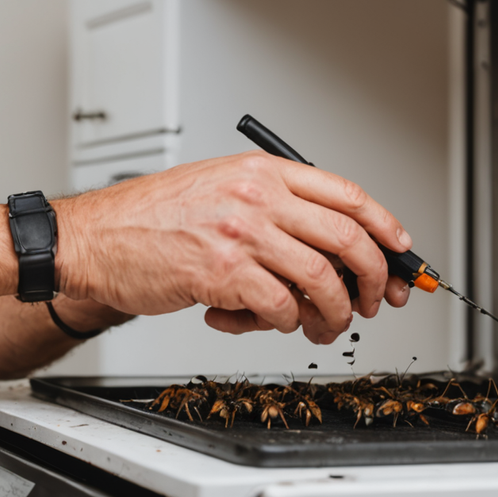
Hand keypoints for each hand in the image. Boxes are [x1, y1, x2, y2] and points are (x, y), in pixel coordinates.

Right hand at [54, 152, 411, 344]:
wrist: (94, 238)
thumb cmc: (150, 219)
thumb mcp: (218, 189)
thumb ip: (272, 208)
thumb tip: (333, 248)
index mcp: (260, 171)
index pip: (347, 193)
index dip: (387, 226)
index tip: (402, 252)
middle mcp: (256, 196)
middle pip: (349, 237)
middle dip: (376, 280)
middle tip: (375, 303)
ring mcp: (241, 233)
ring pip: (324, 280)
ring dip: (334, 314)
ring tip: (321, 325)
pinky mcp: (223, 273)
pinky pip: (282, 308)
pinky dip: (284, 323)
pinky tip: (260, 320)